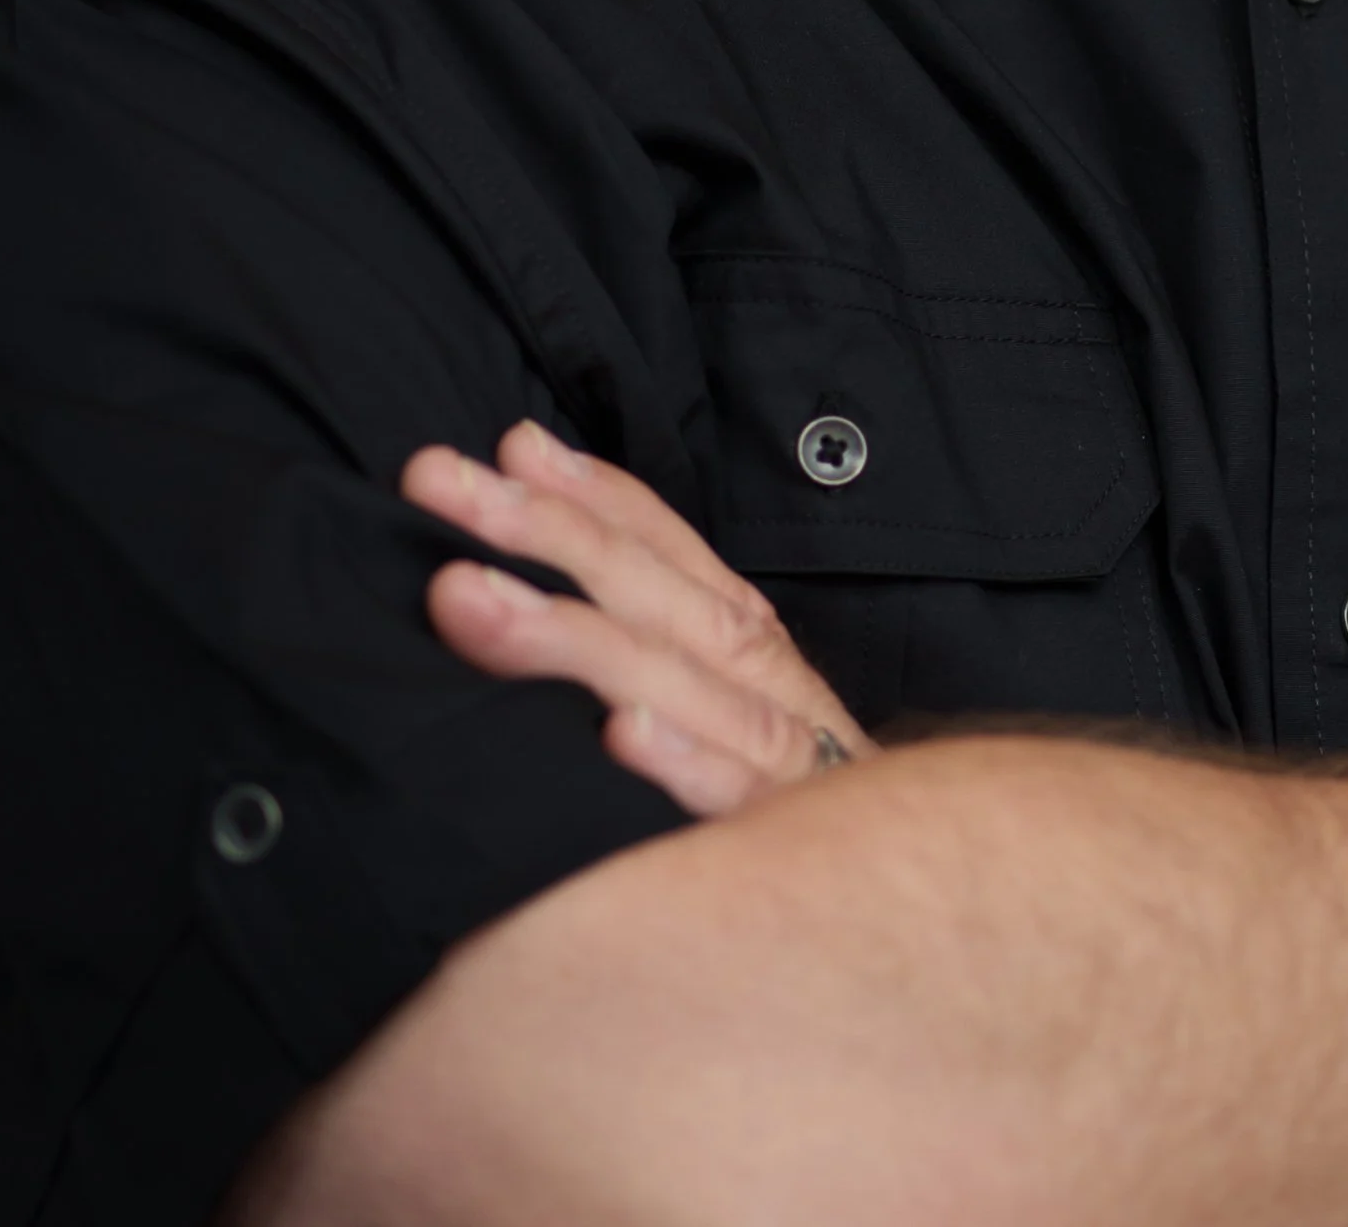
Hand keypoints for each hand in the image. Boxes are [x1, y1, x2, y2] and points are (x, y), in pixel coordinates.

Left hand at [402, 421, 874, 819]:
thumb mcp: (726, 705)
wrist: (904, 902)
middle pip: (652, 592)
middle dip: (546, 530)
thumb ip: (644, 636)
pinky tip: (618, 732)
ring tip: (471, 601)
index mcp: (744, 644)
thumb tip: (517, 559)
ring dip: (573, 634)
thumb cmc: (784, 799)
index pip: (664, 547)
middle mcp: (762, 683)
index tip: (510, 446)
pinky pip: (732, 801)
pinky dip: (682, 760)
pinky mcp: (780, 848)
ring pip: (677, 679)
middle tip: (443, 486)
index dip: (591, 490)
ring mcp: (778, 763)